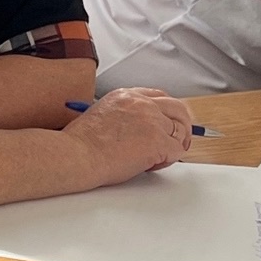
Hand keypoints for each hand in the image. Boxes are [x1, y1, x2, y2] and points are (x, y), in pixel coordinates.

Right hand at [60, 87, 193, 183]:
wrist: (77, 155)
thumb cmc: (81, 143)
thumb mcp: (101, 116)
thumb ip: (124, 117)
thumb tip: (137, 131)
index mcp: (126, 96)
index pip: (158, 97)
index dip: (167, 113)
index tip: (169, 124)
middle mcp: (141, 103)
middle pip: (178, 108)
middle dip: (183, 126)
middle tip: (179, 141)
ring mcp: (152, 121)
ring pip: (180, 131)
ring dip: (173, 146)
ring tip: (156, 158)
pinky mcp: (157, 141)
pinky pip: (177, 151)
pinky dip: (168, 160)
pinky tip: (150, 164)